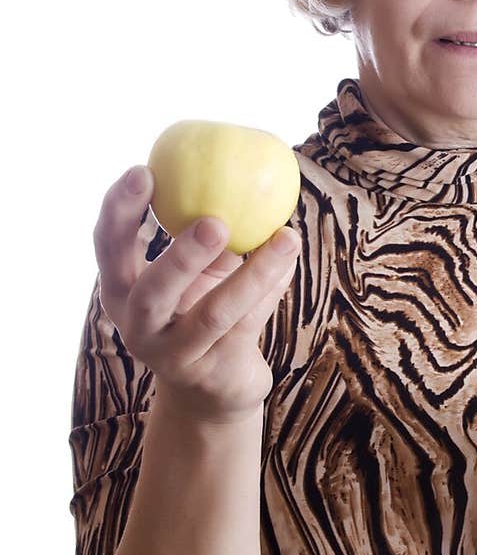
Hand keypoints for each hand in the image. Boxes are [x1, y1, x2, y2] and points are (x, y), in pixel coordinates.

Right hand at [93, 164, 300, 422]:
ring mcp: (174, 355)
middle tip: (214, 221)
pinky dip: (273, 289)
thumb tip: (236, 162)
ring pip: (213, 314)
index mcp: (121, 290)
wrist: (213, 391)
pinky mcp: (213, 372)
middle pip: (151, 291)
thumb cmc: (200, 311)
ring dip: (253, 274)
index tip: (143, 171)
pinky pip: (248, 325)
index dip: (120, 210)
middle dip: (181, 255)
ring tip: (285, 238)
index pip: (108, 246)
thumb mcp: (196, 271)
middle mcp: (138, 326)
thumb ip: (202, 228)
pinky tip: (291, 258)